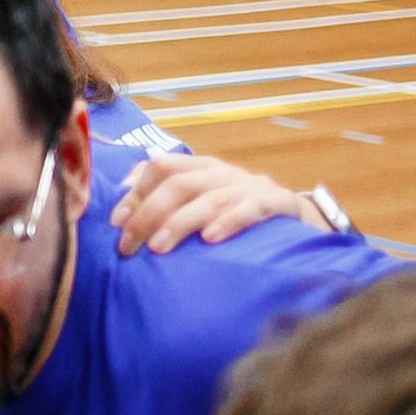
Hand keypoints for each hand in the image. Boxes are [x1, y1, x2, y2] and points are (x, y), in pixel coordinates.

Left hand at [109, 152, 314, 254]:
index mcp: (202, 168)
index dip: (136, 192)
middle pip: (180, 184)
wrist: (298, 221)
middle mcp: (224, 173)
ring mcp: (252, 186)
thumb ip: (165, 196)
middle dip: (149, 214)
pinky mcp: (279, 204)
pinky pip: (253, 209)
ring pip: (211, 198)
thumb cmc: (237, 215)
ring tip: (158, 247)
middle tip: (128, 245)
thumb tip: (123, 197)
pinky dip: (230, 222)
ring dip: (180, 223)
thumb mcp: (201, 202)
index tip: (116, 222)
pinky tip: (210, 239)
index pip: (162, 166)